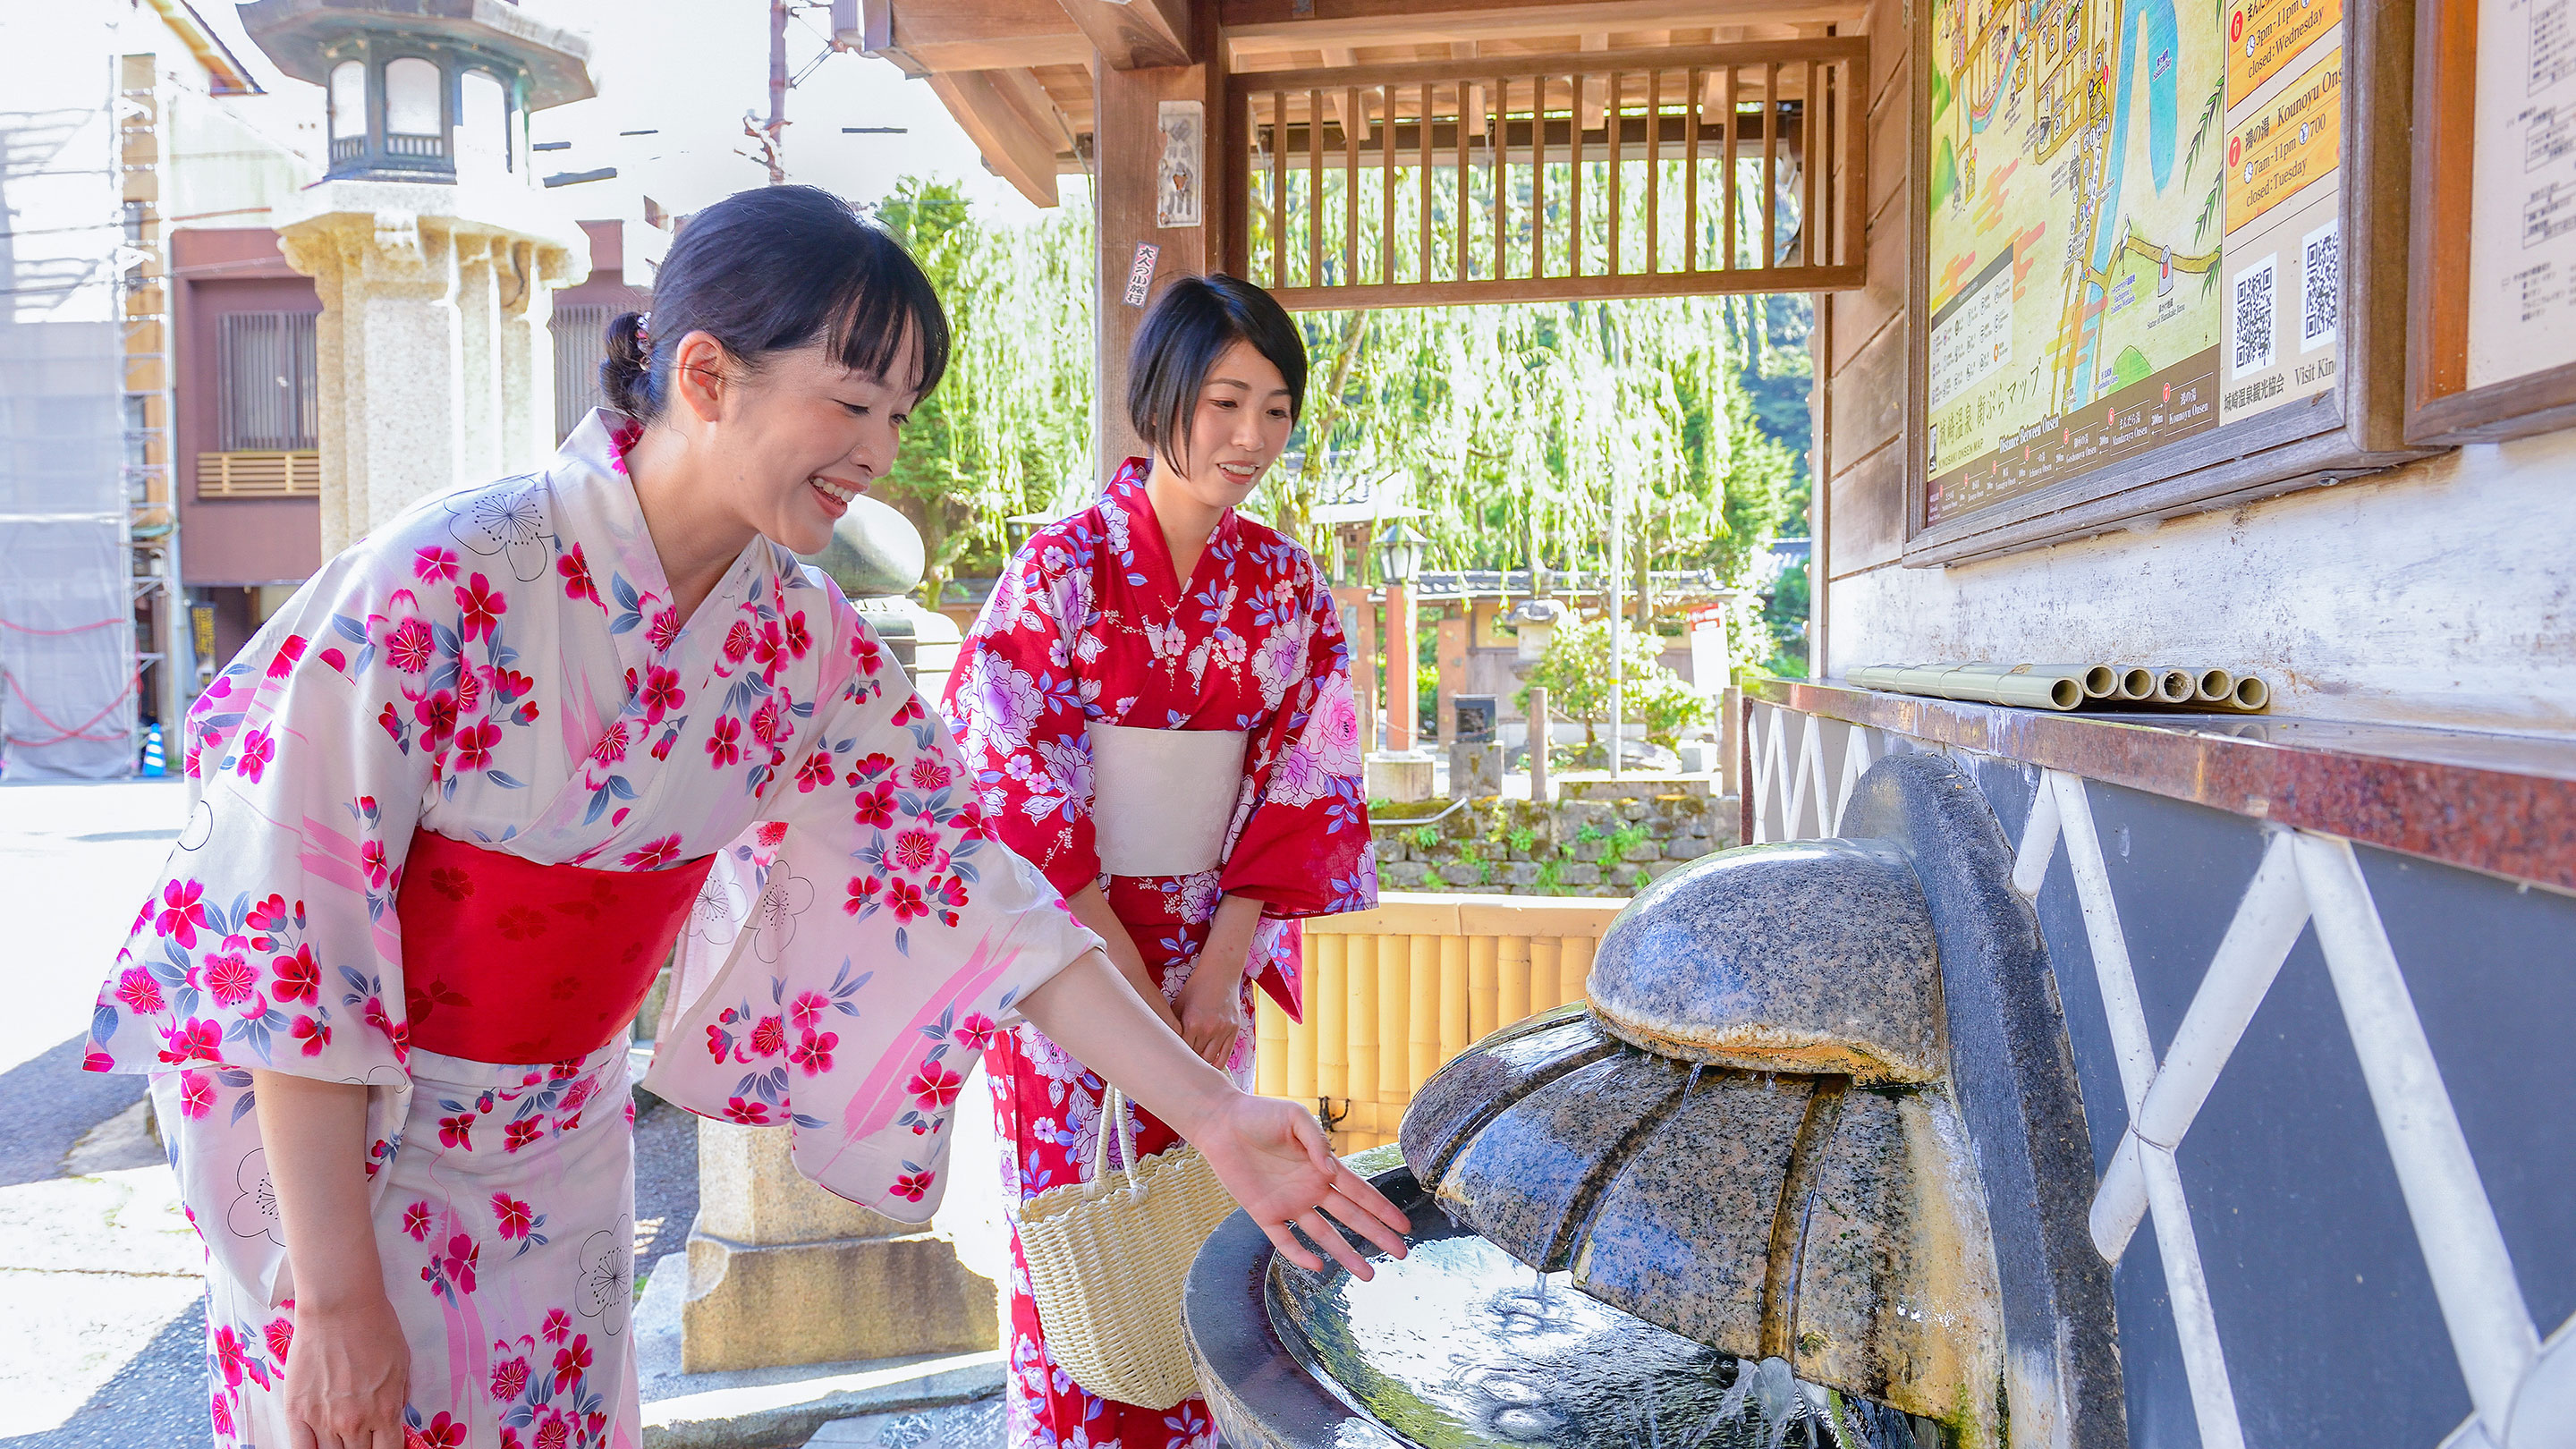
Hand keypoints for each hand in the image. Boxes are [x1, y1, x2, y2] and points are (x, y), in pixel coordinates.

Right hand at [281, 1293, 408, 1448]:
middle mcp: (354, 1422)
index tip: (383, 1446)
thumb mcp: (403, 1364)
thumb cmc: (376, 1328)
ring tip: (339, 1439)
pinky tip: (317, 1446)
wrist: (339, 1308)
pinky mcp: (296, 1412)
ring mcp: (323, 1420)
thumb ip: (399, 1397)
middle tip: (360, 1438)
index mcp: (384, 1411)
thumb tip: (396, 1418)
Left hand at [1174, 961, 1245, 1068]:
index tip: (1171, 1059)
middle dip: (1188, 1060)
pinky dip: (1218, 1063)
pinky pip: (1226, 1054)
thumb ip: (1173, 1023)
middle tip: (1181, 1065)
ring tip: (1195, 1065)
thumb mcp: (1179, 1002)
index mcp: (1191, 1023)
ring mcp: (1222, 1030)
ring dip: (1202, 1062)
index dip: (1175, 1055)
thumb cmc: (1196, 986)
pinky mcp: (1234, 1029)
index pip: (1181, 1050)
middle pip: (1195, 1056)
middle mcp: (1208, 1029)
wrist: (1220, 972)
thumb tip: (1164, 1040)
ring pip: (1210, 1058)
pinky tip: (1211, 1066)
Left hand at [1192, 1090, 1410, 1278]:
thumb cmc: (1260, 1115)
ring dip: (1345, 1254)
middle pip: (1350, 1217)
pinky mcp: (1263, 1212)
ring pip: (1323, 1235)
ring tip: (1368, 1274)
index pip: (1359, 1192)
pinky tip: (1317, 1266)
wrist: (1221, 1123)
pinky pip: (1284, 1239)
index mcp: (1322, 1167)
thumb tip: (1330, 1170)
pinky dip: (1300, 1254)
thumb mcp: (1296, 1118)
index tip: (1404, 1224)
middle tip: (1401, 1253)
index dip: (1382, 1208)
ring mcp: (1288, 1203)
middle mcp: (1310, 1189)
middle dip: (1376, 1235)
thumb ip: (1317, 1141)